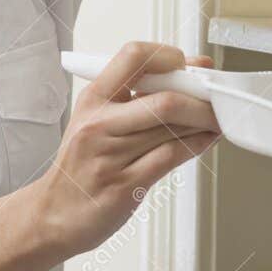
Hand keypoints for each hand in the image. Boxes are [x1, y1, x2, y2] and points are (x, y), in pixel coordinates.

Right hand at [28, 41, 220, 256]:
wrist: (53, 215)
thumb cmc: (81, 166)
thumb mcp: (94, 120)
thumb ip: (133, 98)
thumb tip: (187, 71)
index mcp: (92, 100)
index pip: (133, 57)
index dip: (168, 55)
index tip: (189, 65)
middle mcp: (99, 124)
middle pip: (164, 98)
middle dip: (202, 97)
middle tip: (217, 96)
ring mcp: (111, 156)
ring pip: (173, 127)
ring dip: (206, 120)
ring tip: (219, 116)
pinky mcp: (125, 185)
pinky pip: (172, 156)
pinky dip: (198, 144)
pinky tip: (207, 139)